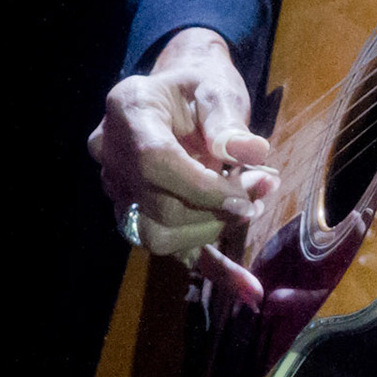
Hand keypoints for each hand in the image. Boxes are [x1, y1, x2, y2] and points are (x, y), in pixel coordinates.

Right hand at [87, 27, 276, 307]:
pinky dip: (213, 270)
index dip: (202, 186)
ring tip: (251, 203)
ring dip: (211, 230)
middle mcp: (111, 155)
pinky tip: (249, 289)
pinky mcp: (140, 216)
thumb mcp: (216, 87)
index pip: (154, 162)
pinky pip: (172, 252)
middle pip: (157, 206)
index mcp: (127, 111)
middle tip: (265, 185)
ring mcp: (118, 190)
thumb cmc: (199, 86)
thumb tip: (251, 154)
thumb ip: (229, 120)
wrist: (181, 96)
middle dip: (216, 207)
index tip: (247, 191)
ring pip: (157, 236)